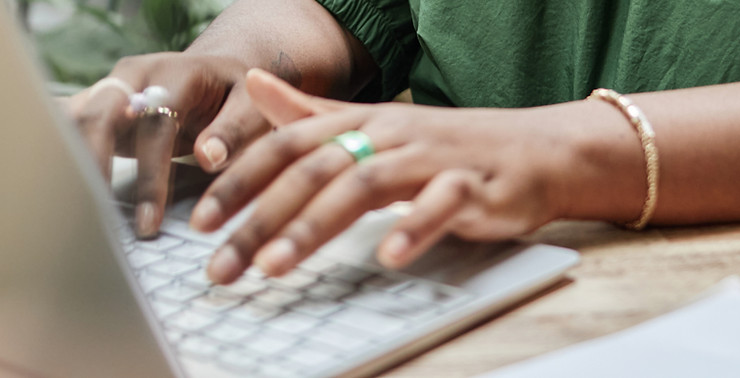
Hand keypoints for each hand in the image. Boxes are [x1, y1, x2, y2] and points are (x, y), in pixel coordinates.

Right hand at [66, 53, 274, 237]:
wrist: (215, 72)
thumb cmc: (236, 98)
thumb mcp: (251, 109)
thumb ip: (234, 131)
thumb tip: (208, 157)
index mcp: (176, 73)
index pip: (155, 124)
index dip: (150, 176)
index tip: (148, 222)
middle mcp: (135, 75)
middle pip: (99, 116)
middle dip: (92, 168)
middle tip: (91, 219)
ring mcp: (110, 88)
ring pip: (73, 121)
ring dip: (66, 165)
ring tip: (63, 215)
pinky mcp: (95, 106)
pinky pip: (67, 129)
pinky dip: (57, 158)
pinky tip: (49, 194)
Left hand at [194, 69, 593, 283]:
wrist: (538, 149)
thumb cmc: (448, 147)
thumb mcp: (373, 126)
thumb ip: (311, 114)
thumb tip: (253, 86)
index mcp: (361, 123)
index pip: (286, 146)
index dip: (240, 182)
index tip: (200, 224)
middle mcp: (389, 135)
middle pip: (314, 170)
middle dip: (261, 218)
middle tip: (223, 265)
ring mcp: (432, 159)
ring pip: (365, 185)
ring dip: (315, 226)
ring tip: (277, 266)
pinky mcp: (475, 186)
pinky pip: (443, 204)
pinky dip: (414, 229)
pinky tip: (388, 256)